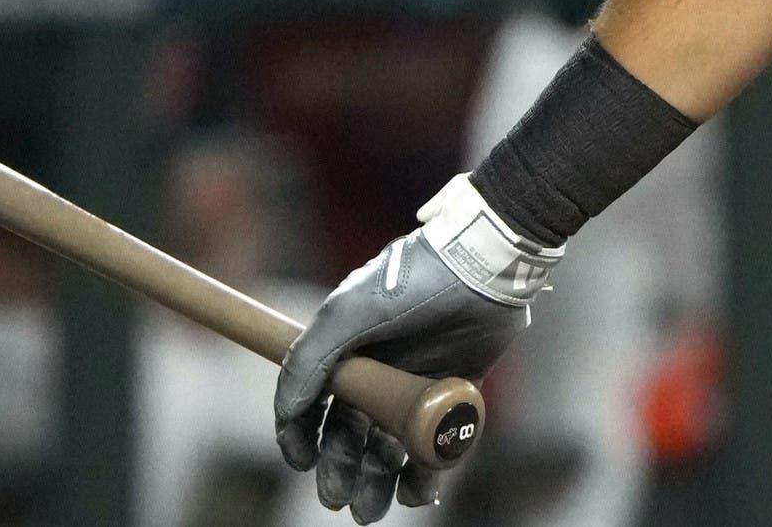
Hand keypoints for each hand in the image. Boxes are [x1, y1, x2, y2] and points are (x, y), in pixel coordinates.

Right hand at [275, 176, 553, 519]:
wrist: (484, 269)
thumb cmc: (413, 282)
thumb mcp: (350, 310)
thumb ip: (312, 357)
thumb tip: (288, 407)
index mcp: (345, 352)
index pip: (311, 404)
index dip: (300, 435)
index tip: (300, 463)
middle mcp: (376, 374)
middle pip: (348, 435)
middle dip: (340, 470)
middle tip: (339, 500)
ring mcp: (413, 387)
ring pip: (387, 448)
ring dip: (376, 482)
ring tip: (371, 511)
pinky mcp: (450, 396)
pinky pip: (432, 446)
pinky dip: (423, 474)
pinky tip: (418, 492)